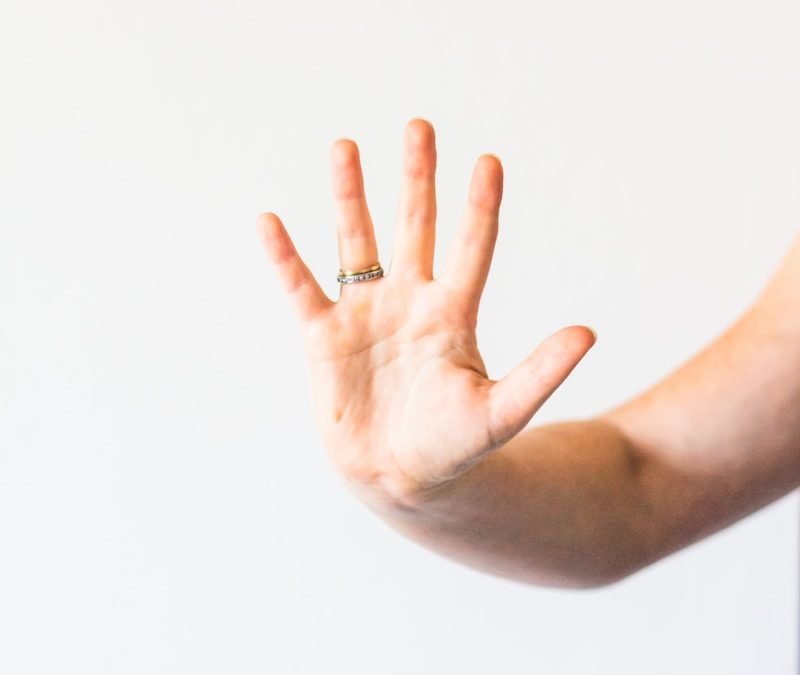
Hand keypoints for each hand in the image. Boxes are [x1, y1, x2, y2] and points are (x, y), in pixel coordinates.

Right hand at [257, 118, 595, 508]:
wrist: (398, 478)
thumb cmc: (452, 448)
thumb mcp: (500, 412)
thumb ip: (540, 373)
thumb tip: (588, 334)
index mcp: (452, 314)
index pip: (472, 246)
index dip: (480, 205)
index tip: (489, 161)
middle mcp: (409, 302)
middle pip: (414, 226)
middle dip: (417, 178)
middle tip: (420, 127)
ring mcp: (365, 315)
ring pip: (356, 242)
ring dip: (351, 196)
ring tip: (345, 146)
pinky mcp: (324, 337)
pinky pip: (300, 287)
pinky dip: (285, 257)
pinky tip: (270, 222)